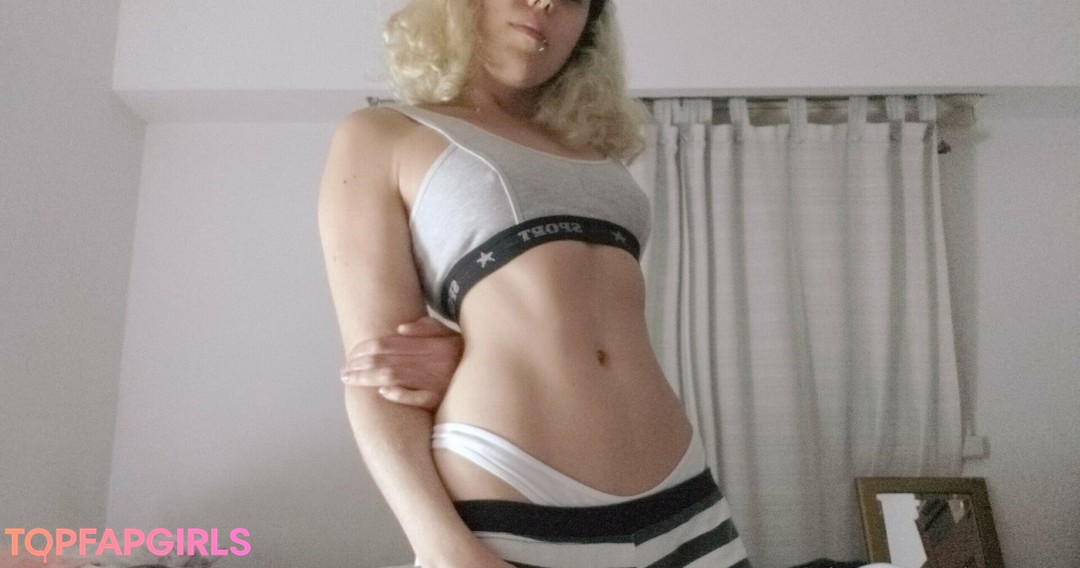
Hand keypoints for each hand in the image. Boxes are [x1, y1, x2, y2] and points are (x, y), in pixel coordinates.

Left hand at [340, 316, 462, 409]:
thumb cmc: (466, 355)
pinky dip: (399, 394)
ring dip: (369, 379)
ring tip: (351, 381)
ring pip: (394, 377)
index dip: (365, 349)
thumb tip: (400, 329)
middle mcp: (431, 360)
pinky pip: (416, 397)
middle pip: (386, 360)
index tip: (350, 356)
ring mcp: (435, 380)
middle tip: (343, 373)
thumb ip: (428, 328)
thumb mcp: (450, 334)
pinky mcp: (441, 399)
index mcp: (430, 343)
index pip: (389, 343)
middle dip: (360, 366)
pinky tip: (382, 392)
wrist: (492, 375)